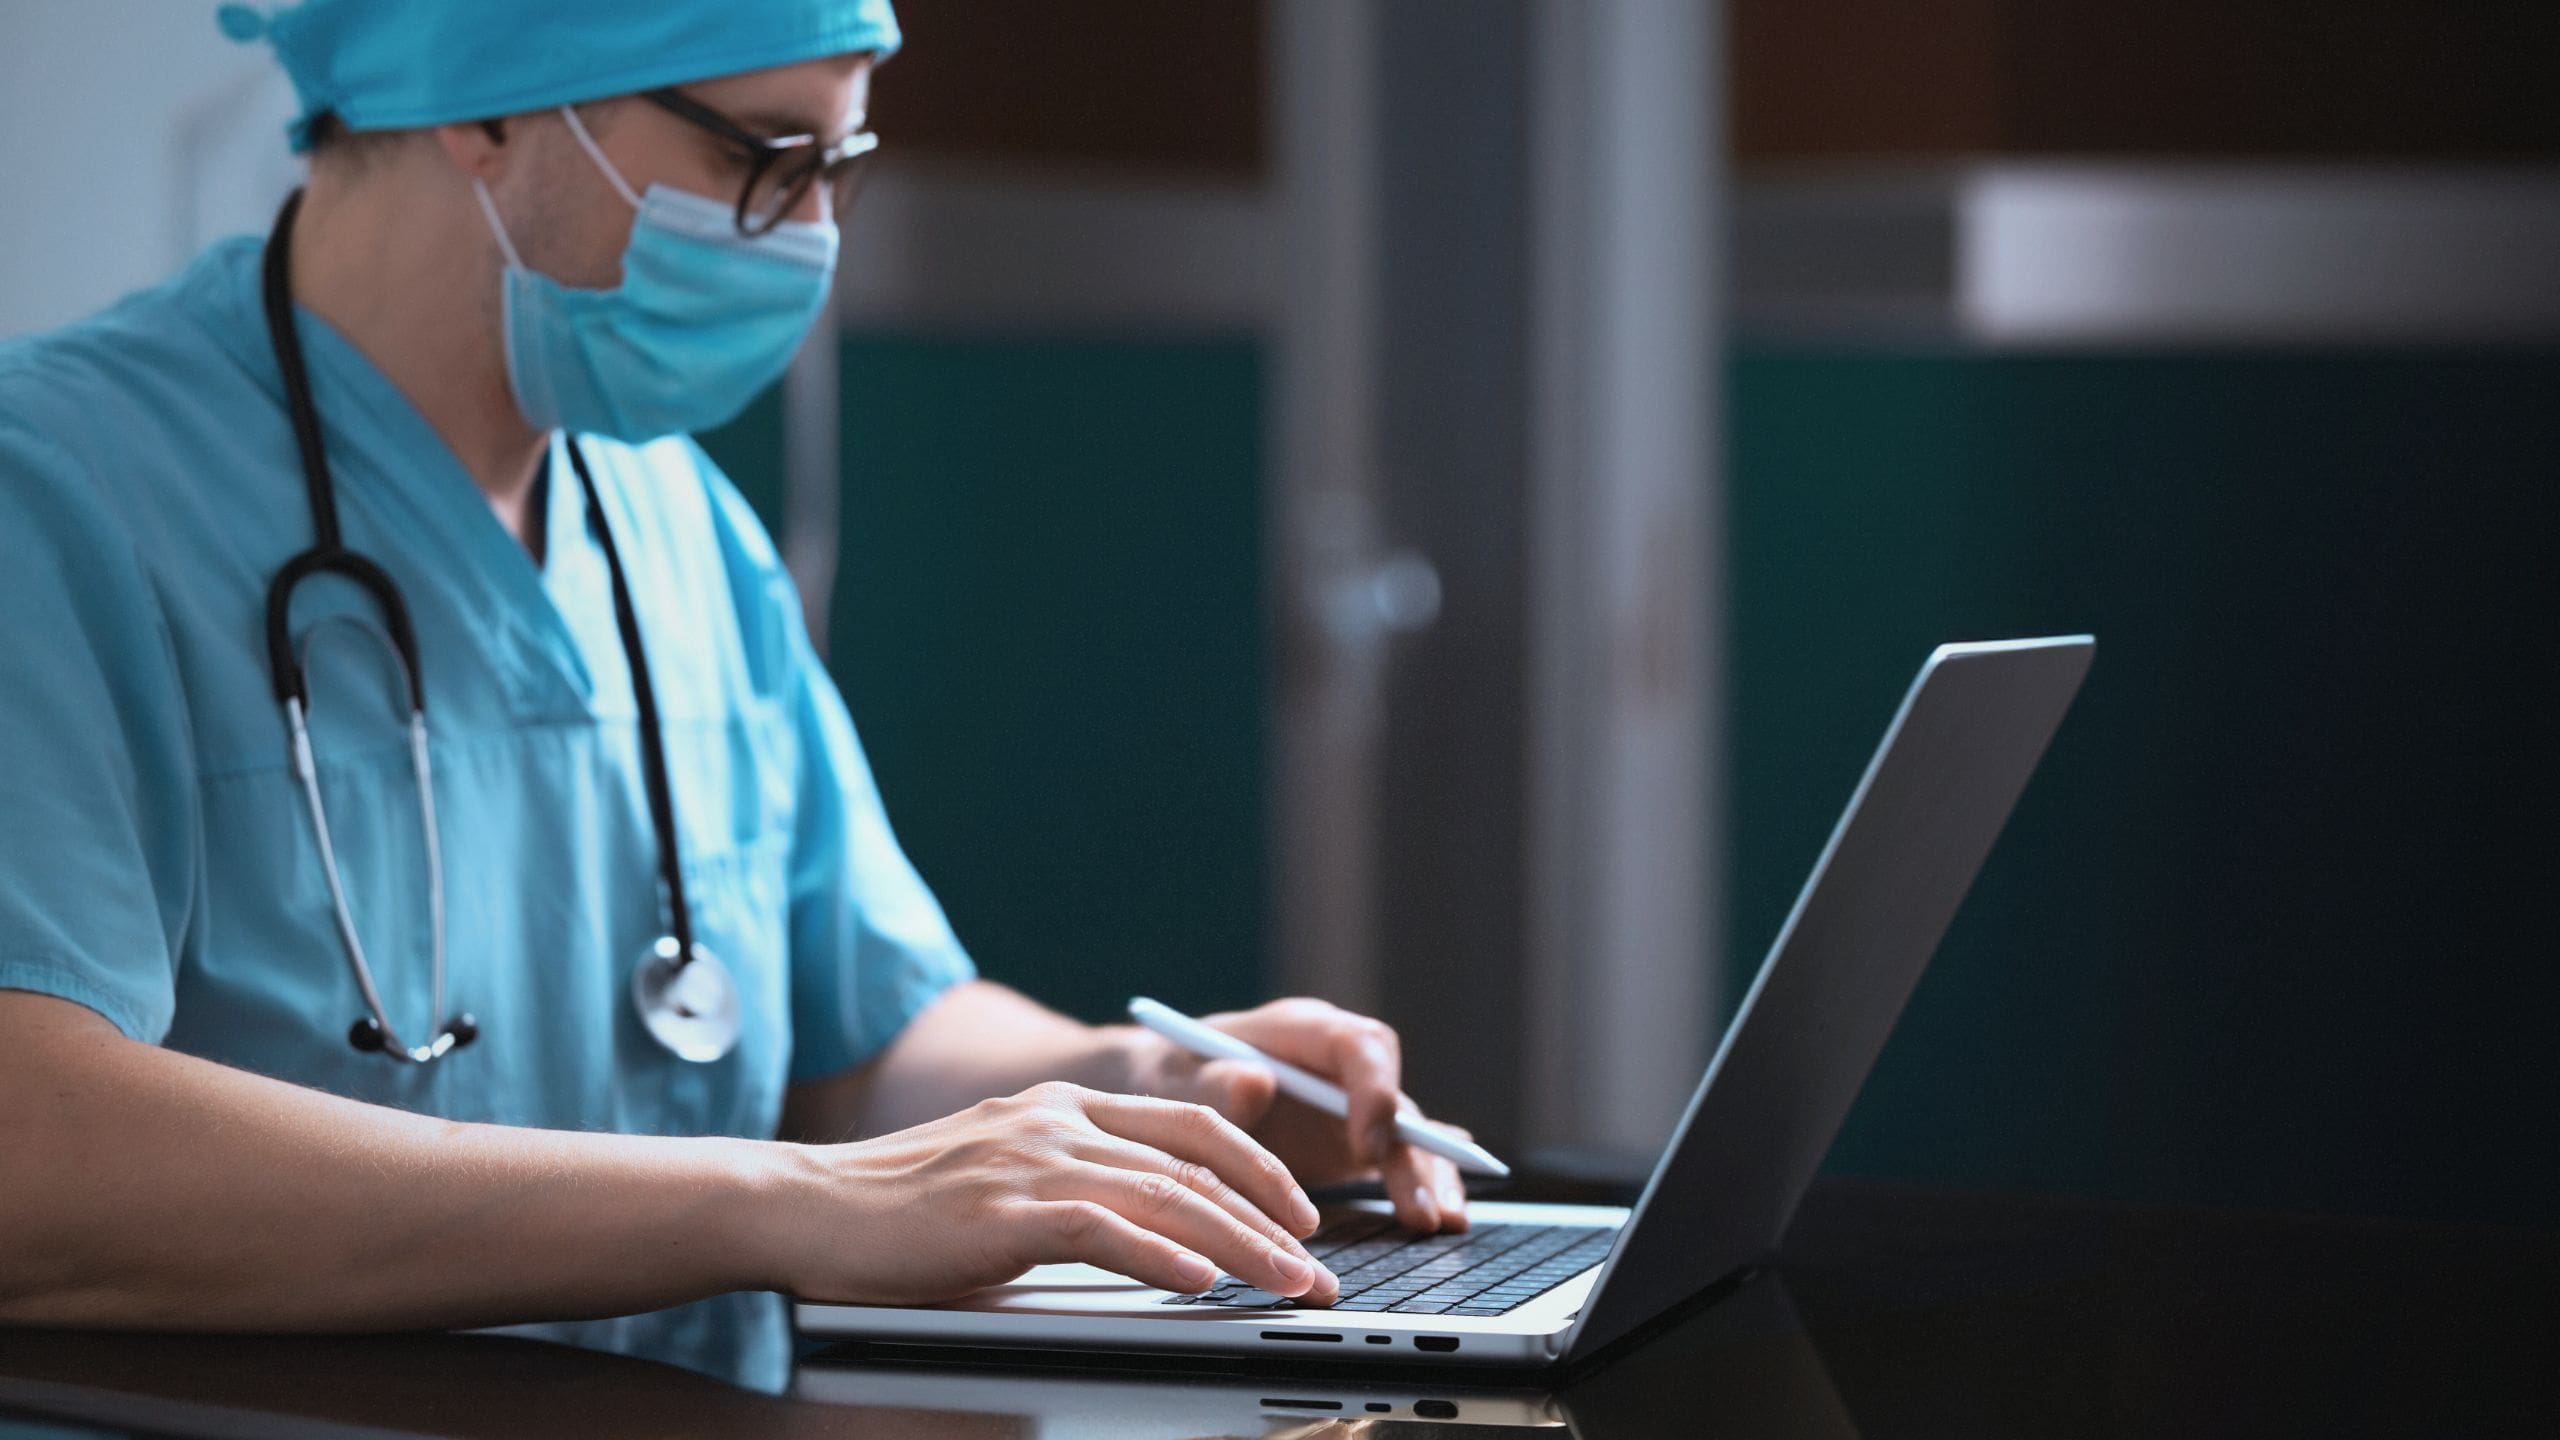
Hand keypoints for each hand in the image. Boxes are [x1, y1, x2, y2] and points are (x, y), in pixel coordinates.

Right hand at [766, 1081, 1339, 1306]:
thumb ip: (1075, 1187)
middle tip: (1318, 1264)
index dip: (1259, 1166)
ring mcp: (1030, 1160)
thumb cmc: (901, 1208)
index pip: (1190, 1123)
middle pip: (1194, 1163)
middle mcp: (1056, 1120)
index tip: (1301, 1212)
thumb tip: (1158, 1238)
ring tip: (1288, 1281)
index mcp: (1062, 1103)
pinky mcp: (1002, 1212)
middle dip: (1270, 1217)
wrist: (808, 1205)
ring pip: (1165, 1196)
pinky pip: (1103, 1230)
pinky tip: (1200, 1284)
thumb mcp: (1003, 1175)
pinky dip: (1161, 1257)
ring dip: (1240, 1245)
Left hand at [1127, 997, 1471, 1233]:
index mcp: (1300, 1031)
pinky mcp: (1349, 1139)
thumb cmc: (1166, 1074)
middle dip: (1413, 1150)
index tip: (1368, 1144)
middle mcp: (1335, 1064)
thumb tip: (1253, 1082)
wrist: (1158, 1090)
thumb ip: (1210, 1082)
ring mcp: (1347, 1102)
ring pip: (1406, 1131)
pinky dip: (1420, 1182)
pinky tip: (1441, 1214)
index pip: (1358, 1046)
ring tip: (1442, 1221)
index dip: (1373, 1092)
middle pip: (1394, 1095)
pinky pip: (1396, 1155)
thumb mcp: (1173, 1076)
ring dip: (1428, 1173)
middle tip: (1418, 1208)